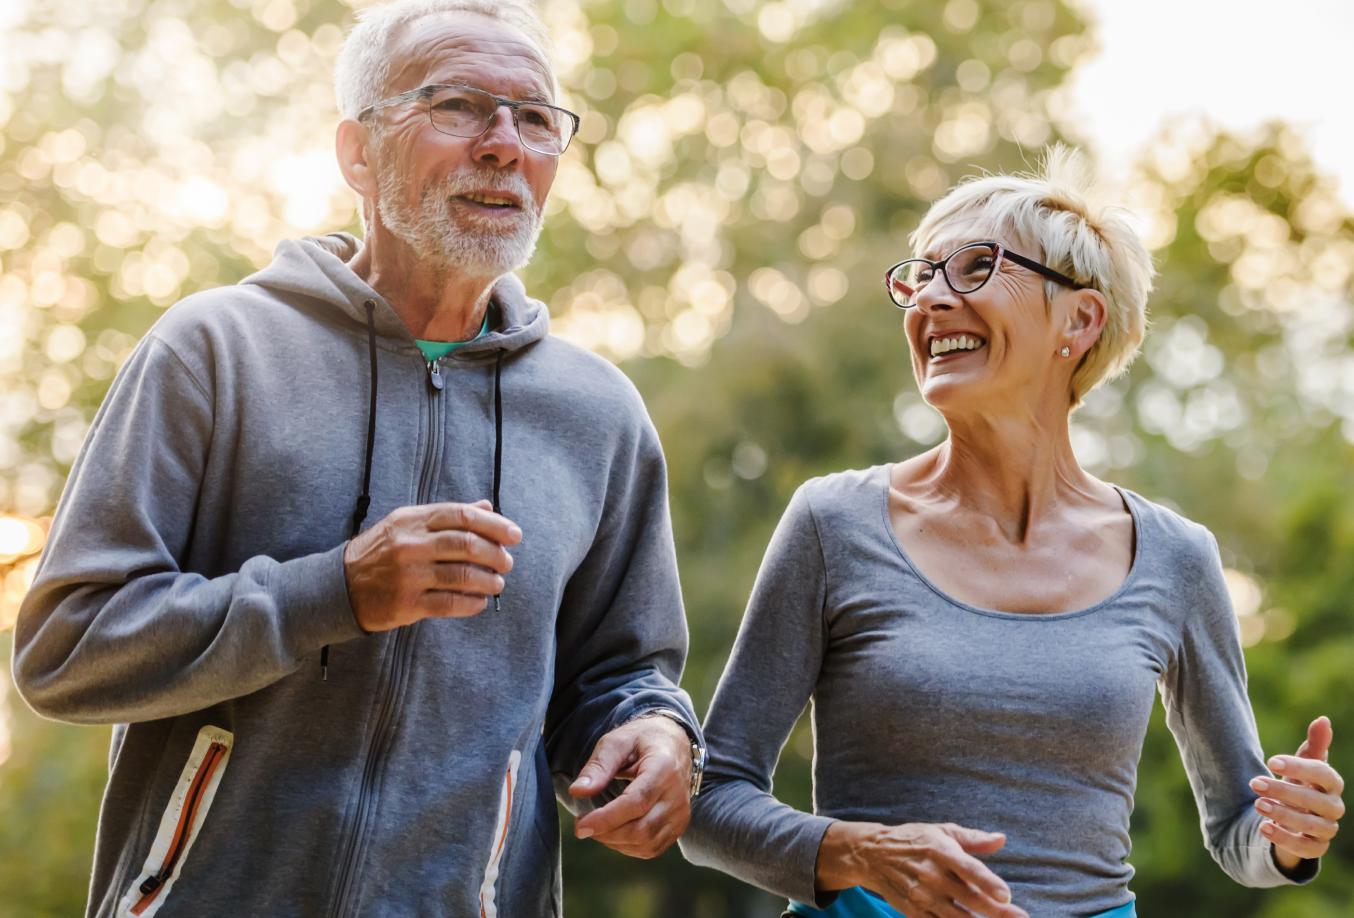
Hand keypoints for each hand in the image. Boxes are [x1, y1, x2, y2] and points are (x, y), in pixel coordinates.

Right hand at [343, 499, 520, 631]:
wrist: (339, 585)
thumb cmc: (381, 552)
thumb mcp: (407, 524)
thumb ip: (447, 516)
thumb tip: (487, 506)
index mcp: (412, 520)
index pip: (462, 516)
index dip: (494, 524)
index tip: (514, 534)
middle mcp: (410, 545)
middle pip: (466, 545)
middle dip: (495, 554)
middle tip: (507, 562)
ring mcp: (408, 575)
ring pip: (462, 576)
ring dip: (488, 581)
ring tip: (497, 584)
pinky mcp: (406, 604)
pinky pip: (449, 603)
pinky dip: (471, 603)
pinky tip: (479, 602)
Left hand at [569, 715, 693, 857]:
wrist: (675, 743)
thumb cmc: (643, 740)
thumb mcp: (618, 741)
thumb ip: (598, 766)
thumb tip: (577, 791)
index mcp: (664, 769)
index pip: (636, 803)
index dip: (606, 819)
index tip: (580, 824)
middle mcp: (677, 795)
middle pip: (641, 830)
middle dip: (605, 833)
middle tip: (582, 824)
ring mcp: (681, 814)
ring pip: (646, 844)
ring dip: (615, 842)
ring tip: (597, 826)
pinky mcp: (679, 826)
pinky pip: (653, 848)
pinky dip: (629, 847)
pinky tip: (614, 832)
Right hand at [815, 821, 1027, 917]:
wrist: (872, 855)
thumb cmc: (913, 840)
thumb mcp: (941, 831)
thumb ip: (973, 838)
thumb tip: (1001, 839)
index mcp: (940, 851)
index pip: (968, 869)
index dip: (987, 882)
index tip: (1006, 895)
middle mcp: (932, 875)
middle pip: (969, 898)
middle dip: (997, 912)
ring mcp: (922, 897)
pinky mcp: (914, 912)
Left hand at [1250, 716, 1343, 868]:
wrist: (1293, 815)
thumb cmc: (1300, 784)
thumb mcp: (1302, 764)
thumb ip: (1314, 745)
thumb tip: (1322, 719)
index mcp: (1332, 784)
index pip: (1324, 774)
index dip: (1299, 767)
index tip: (1270, 760)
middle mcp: (1333, 808)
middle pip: (1314, 801)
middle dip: (1283, 791)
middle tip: (1254, 782)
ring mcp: (1326, 830)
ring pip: (1311, 825)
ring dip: (1283, 814)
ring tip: (1257, 803)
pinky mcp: (1315, 848)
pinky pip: (1305, 848)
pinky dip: (1284, 839)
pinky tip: (1263, 828)